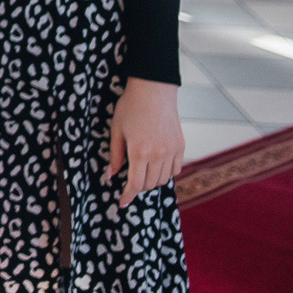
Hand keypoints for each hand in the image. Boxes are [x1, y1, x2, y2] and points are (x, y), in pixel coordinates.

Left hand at [107, 78, 183, 206]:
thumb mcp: (117, 130)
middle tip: (130, 181)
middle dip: (138, 187)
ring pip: (164, 179)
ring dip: (152, 181)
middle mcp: (158, 154)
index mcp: (139, 151)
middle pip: (150, 184)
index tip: (122, 203)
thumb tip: (112, 175)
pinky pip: (175, 169)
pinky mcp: (180, 146)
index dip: (128, 196)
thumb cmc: (131, 107)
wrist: (154, 90)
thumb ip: (115, 155)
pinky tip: (157, 165)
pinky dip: (166, 172)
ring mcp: (171, 151)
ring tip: (143, 172)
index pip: (135, 184)